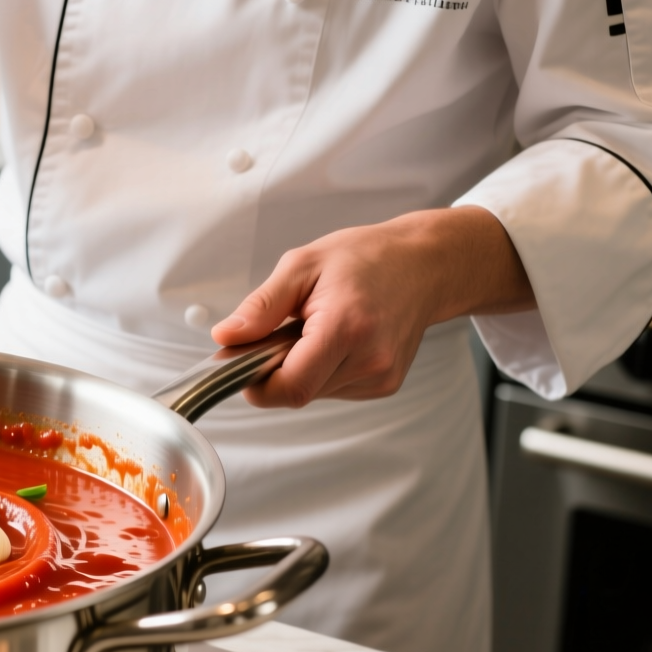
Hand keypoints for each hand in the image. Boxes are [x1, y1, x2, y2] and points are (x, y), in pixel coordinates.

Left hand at [211, 207, 535, 407]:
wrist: (425, 265)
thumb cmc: (366, 258)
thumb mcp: (302, 266)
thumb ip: (261, 307)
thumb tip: (225, 337)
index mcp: (346, 327)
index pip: (289, 387)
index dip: (256, 382)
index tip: (241, 359)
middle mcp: (370, 360)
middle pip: (298, 392)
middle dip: (275, 369)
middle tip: (282, 330)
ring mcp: (381, 377)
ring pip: (314, 392)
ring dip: (300, 368)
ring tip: (315, 328)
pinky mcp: (385, 385)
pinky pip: (334, 389)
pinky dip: (322, 369)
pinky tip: (336, 339)